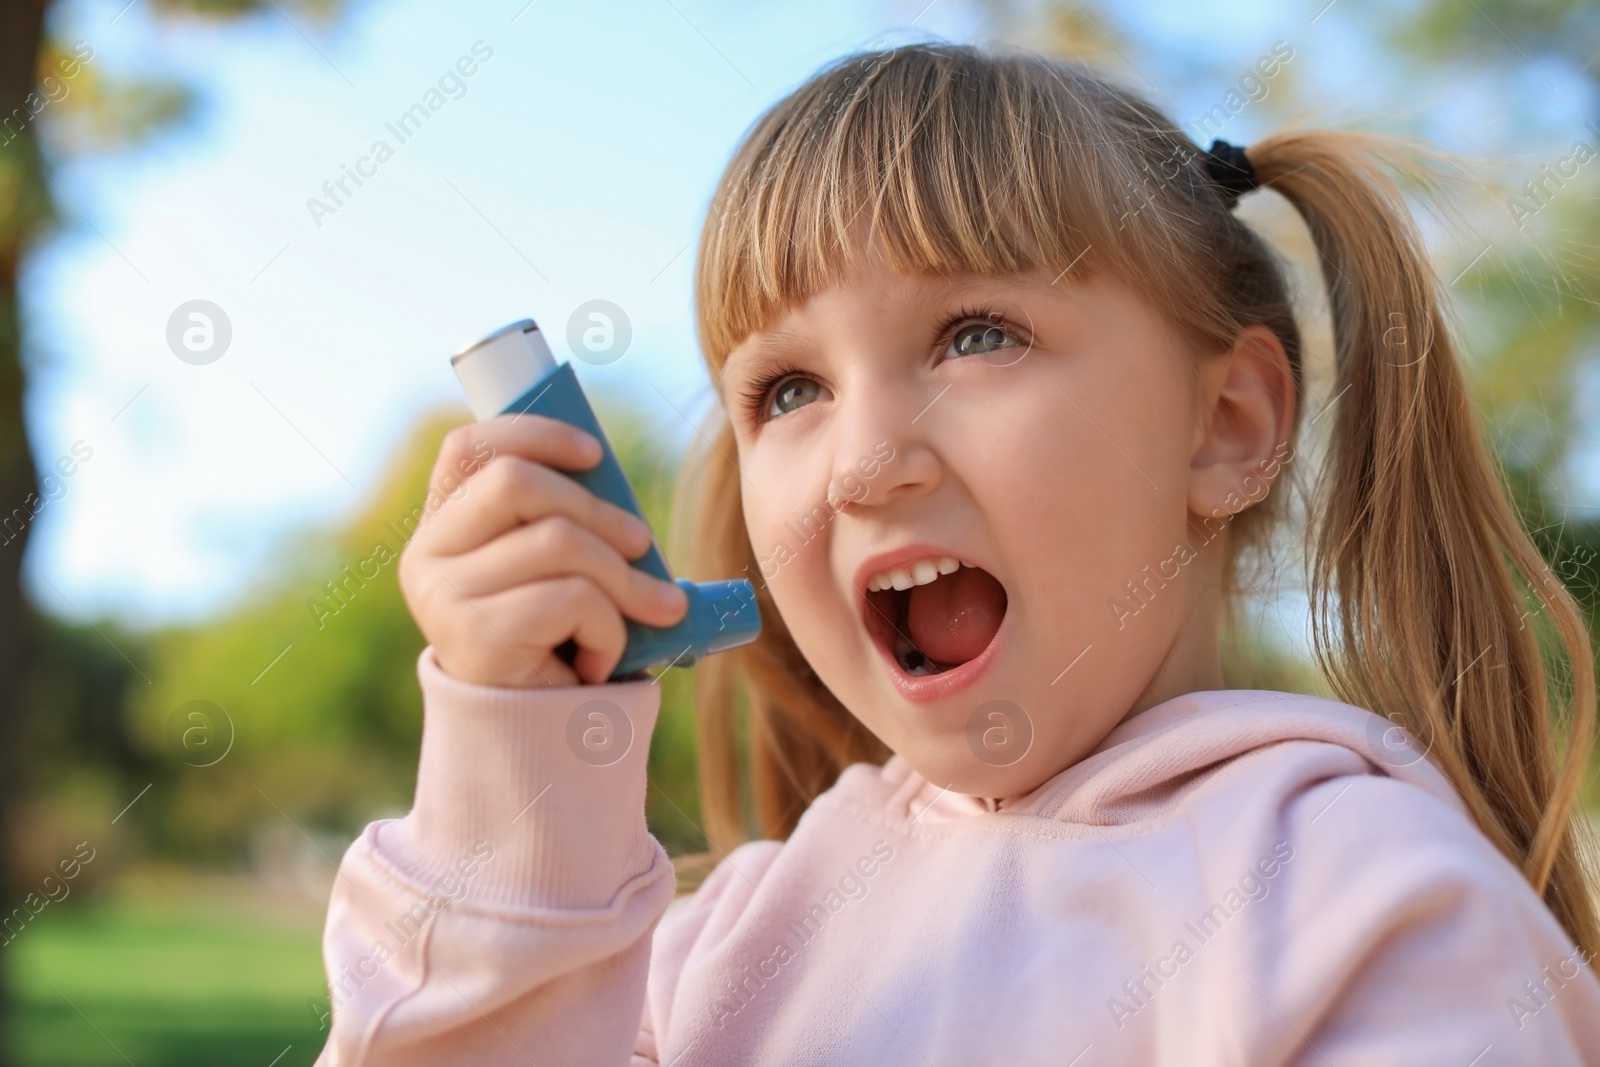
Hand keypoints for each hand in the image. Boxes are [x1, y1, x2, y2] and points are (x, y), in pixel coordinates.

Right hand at [398, 416, 688, 686]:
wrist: (534, 740)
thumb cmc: (555, 643)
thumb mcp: (552, 571)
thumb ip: (562, 520)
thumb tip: (614, 479)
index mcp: (440, 528)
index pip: (468, 448)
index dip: (533, 435)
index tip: (593, 452)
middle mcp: (426, 557)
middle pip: (518, 484)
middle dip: (601, 510)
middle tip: (646, 547)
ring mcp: (444, 598)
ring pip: (558, 541)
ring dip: (623, 578)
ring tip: (644, 614)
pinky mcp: (477, 639)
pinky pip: (573, 599)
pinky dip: (611, 627)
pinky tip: (600, 659)